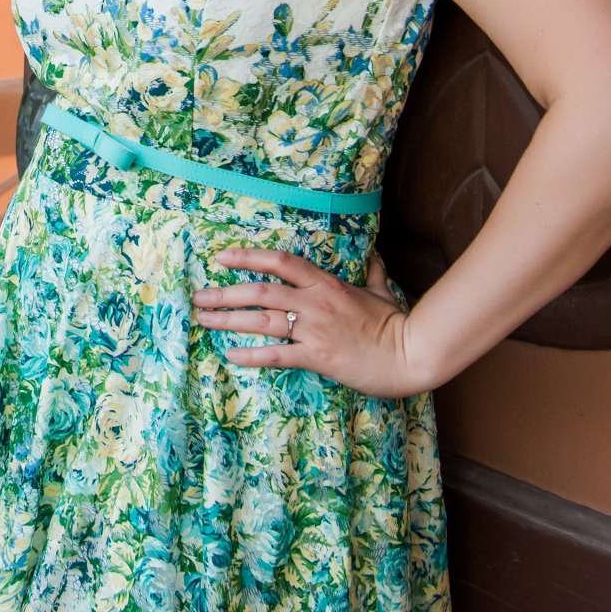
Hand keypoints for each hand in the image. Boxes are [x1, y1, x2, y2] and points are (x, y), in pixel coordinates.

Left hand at [194, 247, 435, 398]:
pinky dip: (251, 355)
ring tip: (203, 320)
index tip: (221, 257)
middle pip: (260, 291)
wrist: (411, 354)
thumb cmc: (396, 324)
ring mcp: (315, 329)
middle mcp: (315, 302)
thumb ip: (373, 271)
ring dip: (228, 320)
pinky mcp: (318, 357)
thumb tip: (374, 254)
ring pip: (262, 320)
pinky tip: (231, 355)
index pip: (280, 262)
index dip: (248, 257)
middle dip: (224, 293)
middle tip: (198, 297)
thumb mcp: (382, 292)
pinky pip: (277, 354)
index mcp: (326, 284)